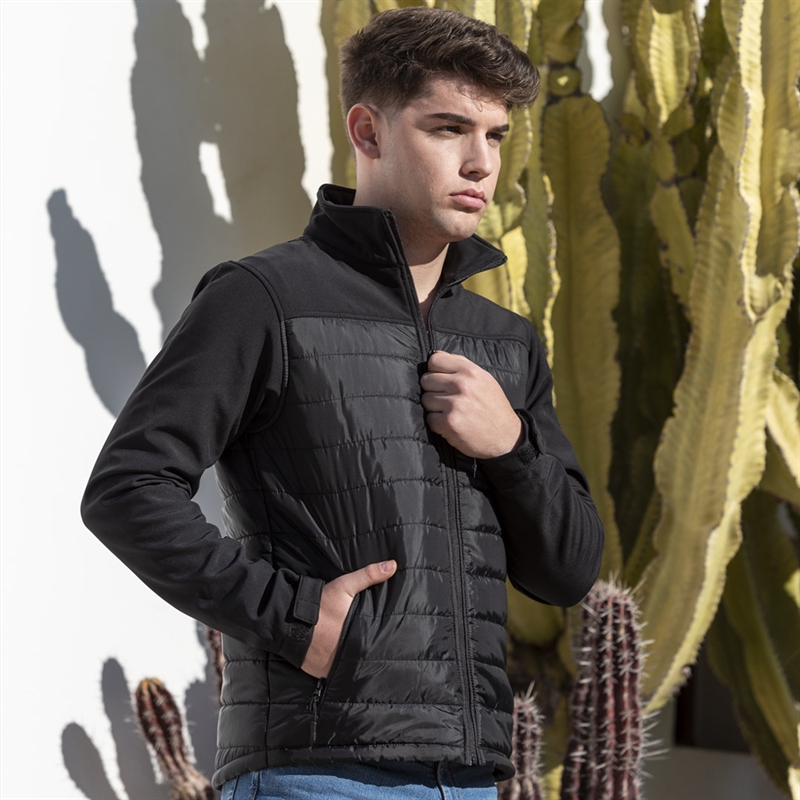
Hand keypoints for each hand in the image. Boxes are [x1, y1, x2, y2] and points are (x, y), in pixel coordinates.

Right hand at [301, 560, 396, 678]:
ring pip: (349, 668)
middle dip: (368, 655)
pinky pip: (333, 674)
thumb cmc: (320, 603)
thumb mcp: (344, 586)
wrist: (287, 619)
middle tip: (374, 651)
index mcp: (356, 635)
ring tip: (359, 659)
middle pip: (363, 658)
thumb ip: (369, 575)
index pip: (376, 645)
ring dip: (353, 665)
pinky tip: (341, 666)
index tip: (390, 643)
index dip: (382, 645)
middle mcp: (346, 654)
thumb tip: (393, 565)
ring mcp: (332, 666)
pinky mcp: (320, 673)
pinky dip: (337, 671)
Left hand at [420, 351, 522, 458]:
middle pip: (426, 380)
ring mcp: (455, 404)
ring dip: (435, 408)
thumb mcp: (484, 379)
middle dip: (433, 391)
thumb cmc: (493, 407)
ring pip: (426, 400)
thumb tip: (435, 355)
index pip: (434, 361)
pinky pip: (429, 418)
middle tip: (448, 400)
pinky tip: (451, 424)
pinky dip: (437, 424)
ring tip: (451, 412)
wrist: (506, 437)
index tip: (442, 381)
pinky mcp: (449, 422)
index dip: (435, 372)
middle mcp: (462, 385)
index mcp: (470, 371)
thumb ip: (460, 365)